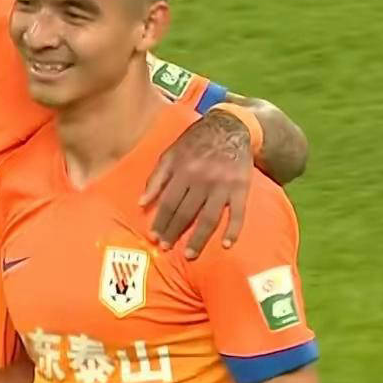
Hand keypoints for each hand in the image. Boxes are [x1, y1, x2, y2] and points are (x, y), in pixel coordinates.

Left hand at [141, 108, 252, 257]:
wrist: (230, 127)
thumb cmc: (196, 141)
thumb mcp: (171, 153)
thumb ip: (156, 178)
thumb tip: (141, 203)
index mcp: (183, 170)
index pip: (169, 203)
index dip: (161, 221)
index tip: (154, 236)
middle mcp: (202, 180)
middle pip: (186, 213)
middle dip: (174, 232)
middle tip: (167, 247)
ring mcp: (223, 186)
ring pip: (209, 218)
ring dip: (199, 239)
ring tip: (190, 254)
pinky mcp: (241, 188)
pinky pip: (238, 214)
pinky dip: (233, 230)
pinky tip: (226, 245)